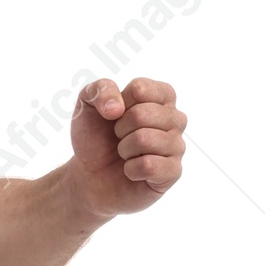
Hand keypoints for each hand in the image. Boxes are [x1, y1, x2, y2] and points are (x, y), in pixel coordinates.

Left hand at [68, 76, 186, 218]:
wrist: (89, 176)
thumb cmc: (95, 138)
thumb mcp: (87, 106)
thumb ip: (99, 90)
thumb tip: (116, 108)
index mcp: (161, 96)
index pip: (140, 89)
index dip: (118, 104)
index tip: (115, 116)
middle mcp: (175, 119)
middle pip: (142, 114)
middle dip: (119, 129)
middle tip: (119, 138)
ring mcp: (176, 145)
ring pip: (144, 139)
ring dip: (124, 149)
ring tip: (126, 154)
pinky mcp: (173, 172)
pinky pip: (149, 165)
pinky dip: (130, 169)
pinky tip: (132, 171)